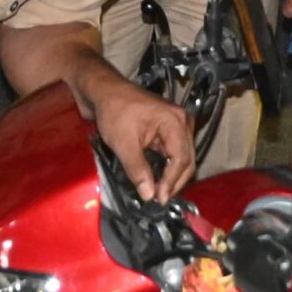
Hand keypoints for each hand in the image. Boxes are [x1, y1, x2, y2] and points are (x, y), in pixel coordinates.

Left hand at [89, 70, 196, 198]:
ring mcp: (177, 125)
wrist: (105, 91)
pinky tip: (158, 179)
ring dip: (172, 177)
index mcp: (175, 122)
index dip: (171, 182)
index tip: (158, 199)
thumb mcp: (124, 143)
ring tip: (158, 193)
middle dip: (174, 182)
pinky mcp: (169, 129)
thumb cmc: (114, 111)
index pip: (182, 159)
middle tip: (158, 200)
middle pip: (187, 160)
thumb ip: (138, 170)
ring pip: (182, 158)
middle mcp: (182, 122)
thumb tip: (149, 195)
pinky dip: (168, 167)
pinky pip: (174, 152)